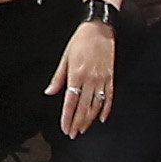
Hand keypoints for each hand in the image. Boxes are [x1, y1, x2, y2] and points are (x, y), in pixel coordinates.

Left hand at [55, 17, 116, 135]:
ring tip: (83, 129)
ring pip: (96, 105)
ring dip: (89, 119)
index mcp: (76, 74)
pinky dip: (106, 109)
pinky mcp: (111, 77)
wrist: (99, 28)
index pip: (71, 102)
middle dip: (77, 123)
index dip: (67, 117)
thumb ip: (58, 77)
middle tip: (73, 134)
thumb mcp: (65, 57)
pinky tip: (102, 119)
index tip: (65, 128)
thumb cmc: (80, 41)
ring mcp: (102, 79)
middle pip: (83, 107)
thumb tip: (50, 91)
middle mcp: (90, 79)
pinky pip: (109, 97)